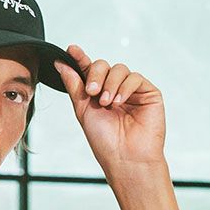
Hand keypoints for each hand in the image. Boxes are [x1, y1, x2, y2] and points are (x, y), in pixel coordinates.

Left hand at [51, 44, 164, 170]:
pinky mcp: (148, 93)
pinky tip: (119, 101)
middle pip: (104, 65)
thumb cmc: (105, 142)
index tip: (71, 50)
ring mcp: (132, 91)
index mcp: (99, 94)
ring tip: (107, 102)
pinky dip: (125, 87)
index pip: (89, 70)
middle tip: (91, 92)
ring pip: (119, 69)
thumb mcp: (83, 111)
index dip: (80, 59)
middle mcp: (115, 90)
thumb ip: (74, 85)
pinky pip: (134, 78)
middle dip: (95, 74)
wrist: (125, 159)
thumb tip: (61, 63)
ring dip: (110, 83)